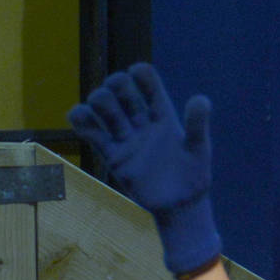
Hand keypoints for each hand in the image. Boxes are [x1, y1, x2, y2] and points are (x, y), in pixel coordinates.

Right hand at [69, 64, 220, 275]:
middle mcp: (142, 122)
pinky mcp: (113, 158)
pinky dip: (81, 123)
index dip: (140, 73)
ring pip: (105, 109)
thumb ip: (197, 125)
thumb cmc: (193, 177)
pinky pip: (94, 136)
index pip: (148, 82)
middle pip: (122, 90)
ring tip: (96, 111)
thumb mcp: (200, 150)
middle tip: (117, 100)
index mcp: (164, 114)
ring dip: (97, 102)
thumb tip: (200, 98)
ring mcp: (126, 139)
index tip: (136, 75)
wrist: (178, 206)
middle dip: (115, 86)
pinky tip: (79, 117)